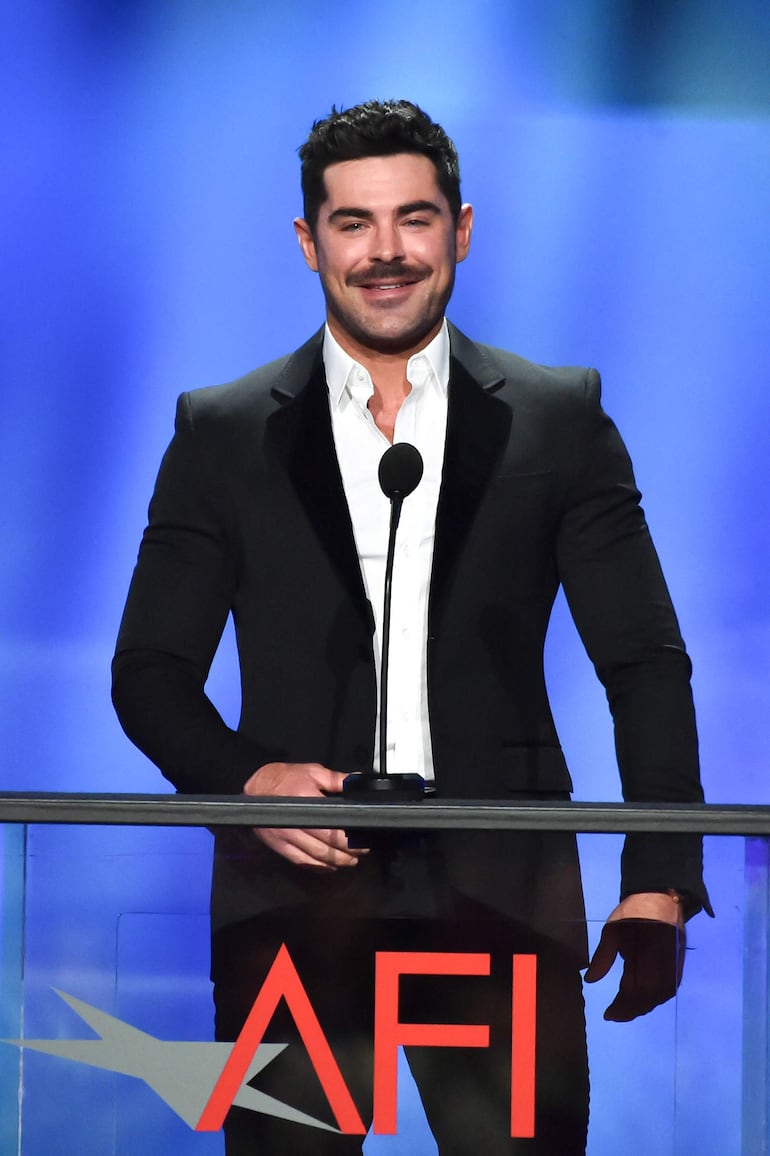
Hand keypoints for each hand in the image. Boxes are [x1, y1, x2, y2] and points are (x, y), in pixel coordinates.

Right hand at [242, 762, 367, 870]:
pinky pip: (300, 861)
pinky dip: (316, 867)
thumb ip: (336, 779)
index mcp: (305, 801)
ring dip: (334, 862)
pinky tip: (327, 867)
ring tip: (349, 862)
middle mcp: (295, 822)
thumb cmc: (283, 778)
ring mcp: (285, 836)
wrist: (255, 787)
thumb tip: (356, 782)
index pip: (332, 826)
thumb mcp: (312, 771)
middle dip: (346, 853)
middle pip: (325, 846)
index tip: (362, 841)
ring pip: (314, 857)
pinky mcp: (279, 845)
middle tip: (360, 853)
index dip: (348, 838)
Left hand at [584, 892, 685, 1021]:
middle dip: (632, 1010)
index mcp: (643, 952)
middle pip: (649, 996)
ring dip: (645, 1006)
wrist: (660, 895)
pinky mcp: (679, 962)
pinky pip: (671, 987)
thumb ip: (603, 957)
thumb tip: (590, 980)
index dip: (621, 1005)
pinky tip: (646, 1001)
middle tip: (616, 1015)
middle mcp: (661, 961)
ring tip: (628, 1011)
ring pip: (662, 994)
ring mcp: (674, 962)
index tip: (608, 1014)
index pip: (633, 988)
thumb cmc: (632, 912)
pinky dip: (658, 998)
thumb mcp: (612, 929)